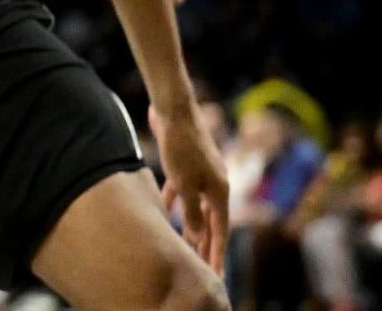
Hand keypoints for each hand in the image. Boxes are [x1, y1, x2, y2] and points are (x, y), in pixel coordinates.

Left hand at [150, 101, 229, 272]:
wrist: (174, 110)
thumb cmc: (180, 145)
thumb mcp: (183, 182)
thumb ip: (190, 210)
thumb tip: (196, 236)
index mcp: (219, 191)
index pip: (220, 230)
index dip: (217, 253)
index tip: (217, 275)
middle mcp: (214, 184)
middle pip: (211, 222)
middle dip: (206, 246)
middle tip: (203, 270)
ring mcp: (201, 174)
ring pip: (196, 207)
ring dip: (191, 226)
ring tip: (185, 247)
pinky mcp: (186, 165)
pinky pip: (183, 191)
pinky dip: (176, 202)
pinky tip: (165, 212)